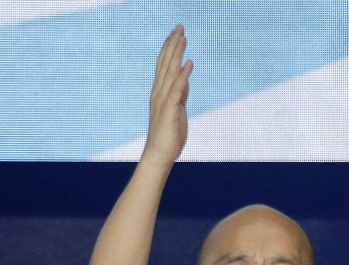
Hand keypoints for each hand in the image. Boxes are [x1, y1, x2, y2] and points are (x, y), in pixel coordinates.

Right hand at [143, 24, 193, 165]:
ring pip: (170, 71)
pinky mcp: (170, 109)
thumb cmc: (169, 134)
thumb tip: (185, 79)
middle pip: (165, 63)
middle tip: (179, 27)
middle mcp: (159, 92)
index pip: (164, 65)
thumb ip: (180, 93)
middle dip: (173, 44)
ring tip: (183, 37)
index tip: (176, 33)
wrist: (160, 154)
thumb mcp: (177, 109)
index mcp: (160, 92)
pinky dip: (183, 75)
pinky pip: (177, 88)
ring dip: (177, 53)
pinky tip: (189, 63)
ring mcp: (163, 99)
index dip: (170, 48)